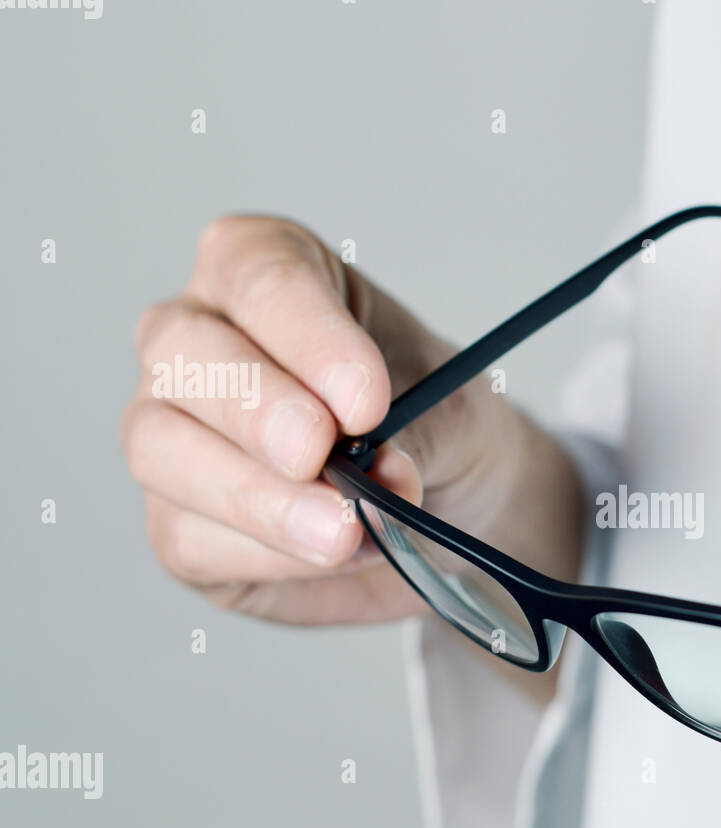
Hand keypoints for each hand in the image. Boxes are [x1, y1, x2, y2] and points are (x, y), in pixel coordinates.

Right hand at [121, 215, 582, 628]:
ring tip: (341, 529)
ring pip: (162, 450)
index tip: (365, 401)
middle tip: (319, 454)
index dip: (310, 338)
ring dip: (256, 497)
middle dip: (256, 408)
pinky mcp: (177, 523)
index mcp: (264, 271)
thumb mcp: (452, 411)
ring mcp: (168, 430)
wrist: (451, 505)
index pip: (261, 275)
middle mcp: (195, 339)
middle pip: (184, 353)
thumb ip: (410, 433)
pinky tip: (333, 556)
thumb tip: (372, 474)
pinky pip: (188, 537)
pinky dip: (267, 553)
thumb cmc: (436, 427)